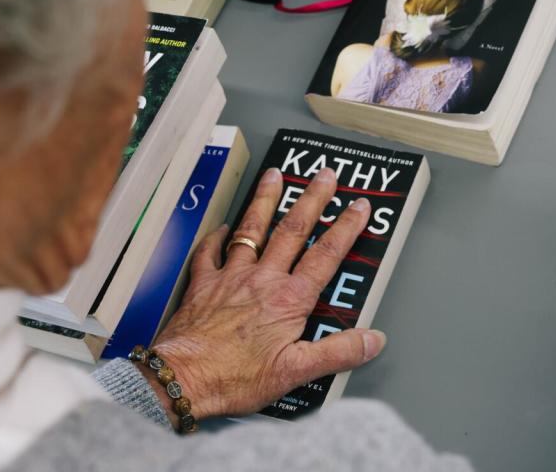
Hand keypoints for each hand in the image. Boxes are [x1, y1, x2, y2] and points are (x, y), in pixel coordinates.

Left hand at [142, 167, 386, 422]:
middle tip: (325, 175)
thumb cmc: (236, 378)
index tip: (359, 206)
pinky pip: (209, 252)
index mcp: (289, 299)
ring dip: (265, 200)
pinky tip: (223, 226)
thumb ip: (338, 352)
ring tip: (275, 175)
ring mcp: (230, 278)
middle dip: (312, 199)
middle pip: (293, 230)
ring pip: (252, 230)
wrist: (182, 380)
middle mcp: (263, 280)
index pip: (326, 255)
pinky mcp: (202, 285)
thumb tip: (373, 339)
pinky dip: (216, 236)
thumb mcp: (296, 372)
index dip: (346, 228)